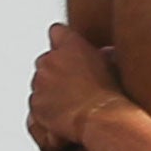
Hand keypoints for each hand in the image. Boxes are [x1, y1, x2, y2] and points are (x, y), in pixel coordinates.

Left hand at [28, 23, 124, 150]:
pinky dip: (47, 108)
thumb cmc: (113, 93)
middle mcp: (50, 59)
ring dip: (50, 90)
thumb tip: (106, 53)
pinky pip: (38, 103)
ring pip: (40, 83)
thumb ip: (104, 54)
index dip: (63, 42)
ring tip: (72, 103)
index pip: (57, 31)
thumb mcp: (114, 65)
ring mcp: (40, 82)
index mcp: (70, 44)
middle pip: (46, 60)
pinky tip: (64, 115)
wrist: (103, 119)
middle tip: (74, 84)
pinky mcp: (36, 103)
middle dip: (55, 70)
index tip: (68, 52)